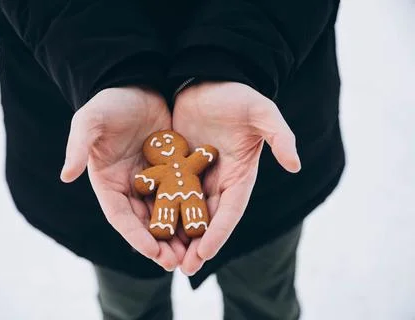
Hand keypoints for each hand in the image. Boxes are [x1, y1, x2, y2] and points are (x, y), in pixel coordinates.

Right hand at [60, 87, 184, 270]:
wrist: (136, 84)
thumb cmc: (110, 103)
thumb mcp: (90, 121)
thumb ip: (78, 146)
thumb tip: (65, 175)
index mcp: (108, 182)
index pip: (120, 217)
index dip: (136, 236)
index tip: (154, 253)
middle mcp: (129, 186)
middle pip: (144, 223)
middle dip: (159, 244)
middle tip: (177, 262)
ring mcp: (152, 180)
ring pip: (165, 214)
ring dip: (177, 235)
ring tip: (194, 253)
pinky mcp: (171, 170)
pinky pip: (182, 195)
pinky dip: (190, 211)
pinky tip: (206, 224)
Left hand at [173, 82, 300, 274]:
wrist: (207, 77)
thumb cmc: (236, 94)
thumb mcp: (261, 111)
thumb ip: (280, 136)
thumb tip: (296, 165)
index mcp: (240, 173)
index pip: (230, 209)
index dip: (219, 232)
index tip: (204, 253)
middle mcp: (219, 180)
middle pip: (208, 218)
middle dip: (197, 244)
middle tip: (184, 268)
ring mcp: (196, 175)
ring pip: (186, 211)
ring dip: (178, 235)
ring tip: (163, 257)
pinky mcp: (176, 166)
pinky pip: (167, 192)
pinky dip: (160, 210)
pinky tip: (147, 226)